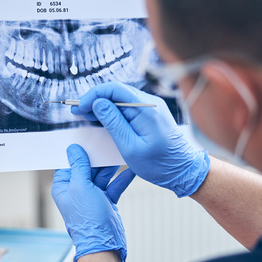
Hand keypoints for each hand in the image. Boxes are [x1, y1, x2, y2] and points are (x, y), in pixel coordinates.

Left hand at [52, 144, 134, 261]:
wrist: (105, 244)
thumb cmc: (88, 220)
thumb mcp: (81, 187)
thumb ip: (79, 166)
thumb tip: (74, 149)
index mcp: (64, 187)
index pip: (69, 163)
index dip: (78, 151)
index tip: (87, 138)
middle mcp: (77, 191)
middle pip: (87, 166)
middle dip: (98, 156)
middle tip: (108, 142)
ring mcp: (92, 196)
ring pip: (102, 174)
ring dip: (111, 166)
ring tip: (120, 152)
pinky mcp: (107, 201)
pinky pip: (114, 185)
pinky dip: (122, 177)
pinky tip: (131, 168)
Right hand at [71, 82, 209, 197]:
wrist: (184, 171)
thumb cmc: (160, 164)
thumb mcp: (130, 147)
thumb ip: (113, 123)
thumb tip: (98, 103)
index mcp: (146, 108)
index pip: (114, 89)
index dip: (92, 96)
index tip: (79, 108)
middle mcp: (149, 103)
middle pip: (116, 93)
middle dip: (94, 101)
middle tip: (76, 113)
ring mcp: (150, 109)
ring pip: (120, 101)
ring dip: (102, 108)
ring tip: (85, 118)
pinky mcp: (150, 117)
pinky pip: (127, 109)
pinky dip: (112, 114)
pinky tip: (101, 122)